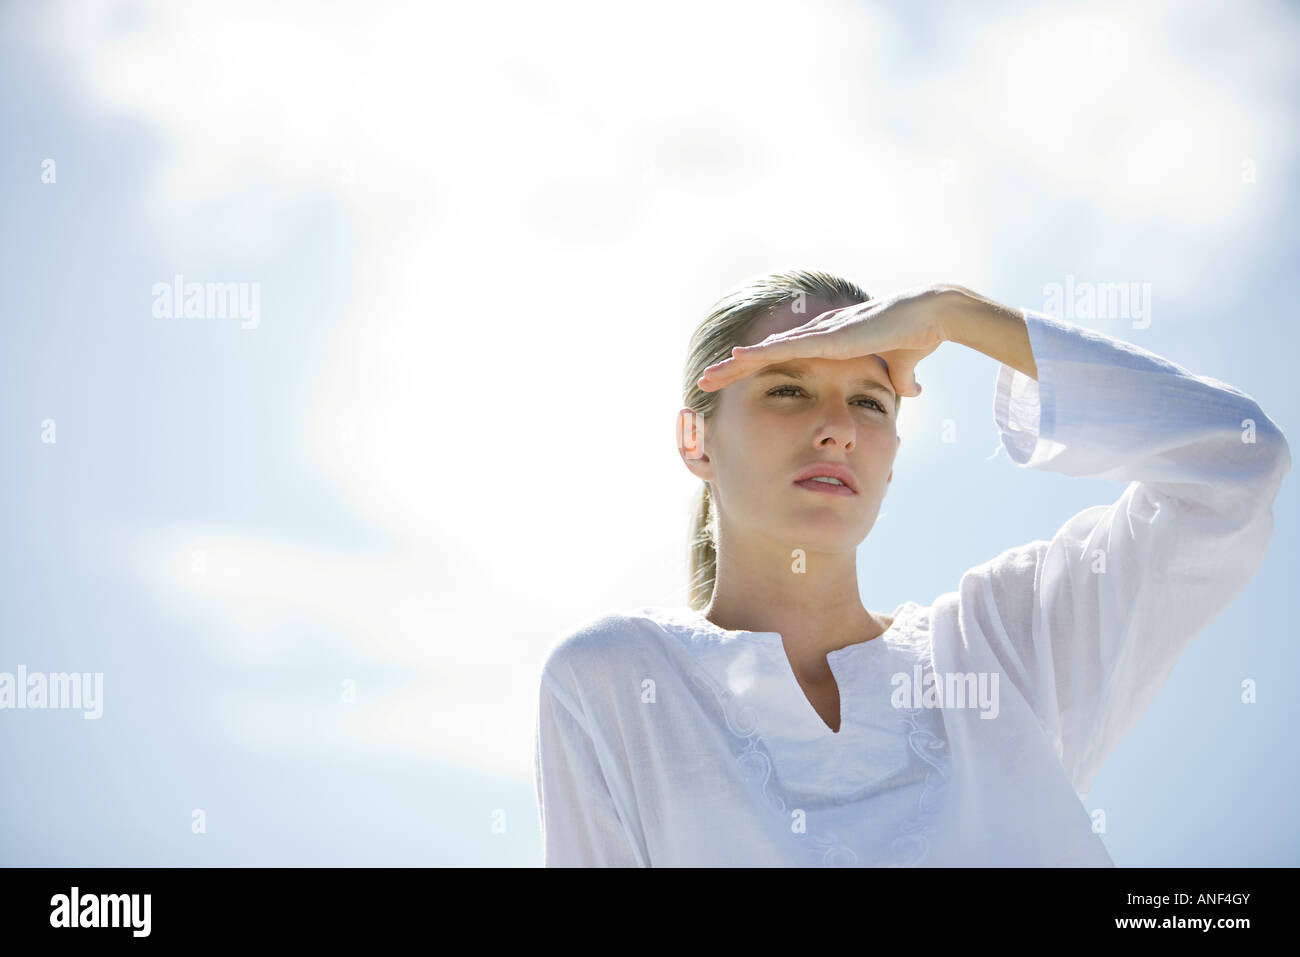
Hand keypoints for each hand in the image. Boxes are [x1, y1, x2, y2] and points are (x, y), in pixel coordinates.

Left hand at [697, 284, 953, 396]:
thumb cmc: (916, 336)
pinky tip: (738, 357)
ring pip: (767, 351)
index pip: (780, 361)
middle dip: (732, 369)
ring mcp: (820, 335)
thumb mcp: (900, 368)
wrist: (931, 317)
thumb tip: (910, 392)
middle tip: (704, 381)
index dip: (752, 371)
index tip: (730, 384)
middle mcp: (817, 336)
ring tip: (709, 374)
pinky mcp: (828, 338)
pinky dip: (761, 353)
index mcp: (827, 344)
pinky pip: (787, 348)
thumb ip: (899, 379)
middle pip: (763, 355)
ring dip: (736, 364)